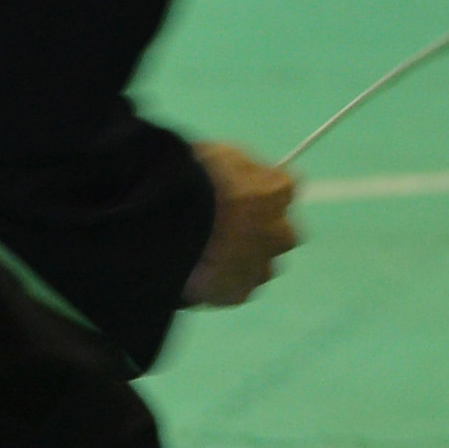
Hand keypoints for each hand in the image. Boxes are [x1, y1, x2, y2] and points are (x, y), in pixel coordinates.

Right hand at [183, 140, 297, 306]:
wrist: (167, 224)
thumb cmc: (192, 180)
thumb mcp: (218, 153)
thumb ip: (242, 167)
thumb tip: (251, 174)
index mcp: (278, 193)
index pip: (282, 190)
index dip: (257, 193)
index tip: (237, 196)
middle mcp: (281, 232)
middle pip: (278, 233)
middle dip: (258, 231)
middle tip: (224, 228)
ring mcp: (261, 267)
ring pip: (259, 265)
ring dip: (243, 260)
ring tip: (208, 255)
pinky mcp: (238, 294)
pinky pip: (235, 288)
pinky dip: (222, 282)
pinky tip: (198, 273)